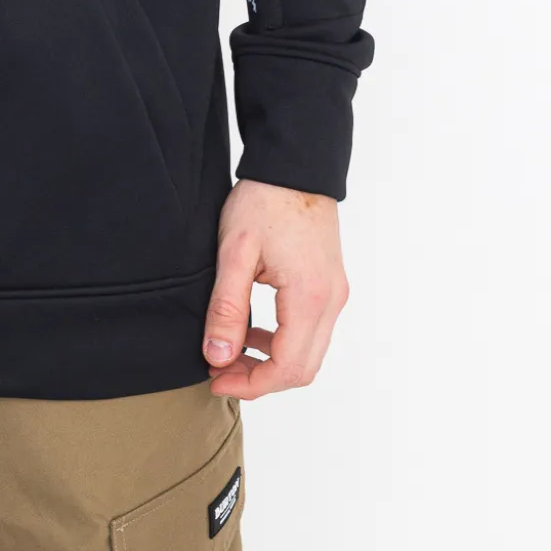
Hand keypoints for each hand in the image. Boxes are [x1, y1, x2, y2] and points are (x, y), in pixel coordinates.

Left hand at [202, 178, 347, 398]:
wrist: (295, 166)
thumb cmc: (264, 201)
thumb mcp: (234, 253)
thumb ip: (226, 308)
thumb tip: (217, 356)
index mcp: (309, 297)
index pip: (287, 368)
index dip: (250, 384)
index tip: (215, 379)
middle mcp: (331, 302)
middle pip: (302, 369)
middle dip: (259, 378)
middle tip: (219, 369)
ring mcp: (335, 294)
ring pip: (309, 353)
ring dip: (271, 362)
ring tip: (229, 350)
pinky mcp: (330, 285)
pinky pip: (311, 330)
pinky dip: (283, 342)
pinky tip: (252, 330)